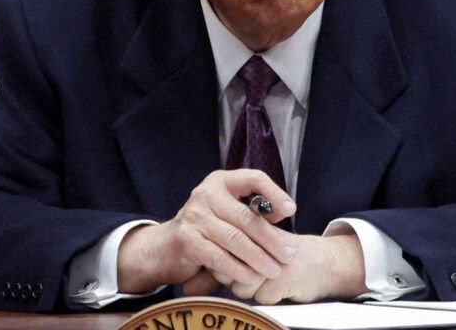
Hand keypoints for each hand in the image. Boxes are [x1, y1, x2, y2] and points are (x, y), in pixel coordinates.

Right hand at [117, 169, 296, 293]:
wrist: (164, 248)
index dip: (275, 193)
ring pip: (235, 239)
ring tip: (274, 269)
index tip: (291, 210)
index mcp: (220, 181)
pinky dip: (238, 269)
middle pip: (247, 216)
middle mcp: (206, 193)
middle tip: (289, 254)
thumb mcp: (227, 212)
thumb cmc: (205, 229)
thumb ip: (252, 210)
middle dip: (272, 238)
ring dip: (259, 257)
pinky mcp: (186, 240)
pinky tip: (251, 277)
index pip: (253, 178)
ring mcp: (194, 216)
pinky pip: (219, 256)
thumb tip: (285, 210)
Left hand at [226, 232, 365, 303]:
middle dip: (238, 277)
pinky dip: (270, 296)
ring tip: (271, 278)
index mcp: (254, 227)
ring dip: (254, 289)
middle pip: (229, 270)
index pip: (223, 248)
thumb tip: (194, 280)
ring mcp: (274, 259)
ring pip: (242, 287)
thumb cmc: (287, 256)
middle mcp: (262, 239)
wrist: (326, 262)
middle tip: (258, 272)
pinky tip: (282, 285)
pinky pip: (262, 297)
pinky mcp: (285, 277)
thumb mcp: (259, 247)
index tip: (237, 264)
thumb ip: (230, 257)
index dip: (226, 262)